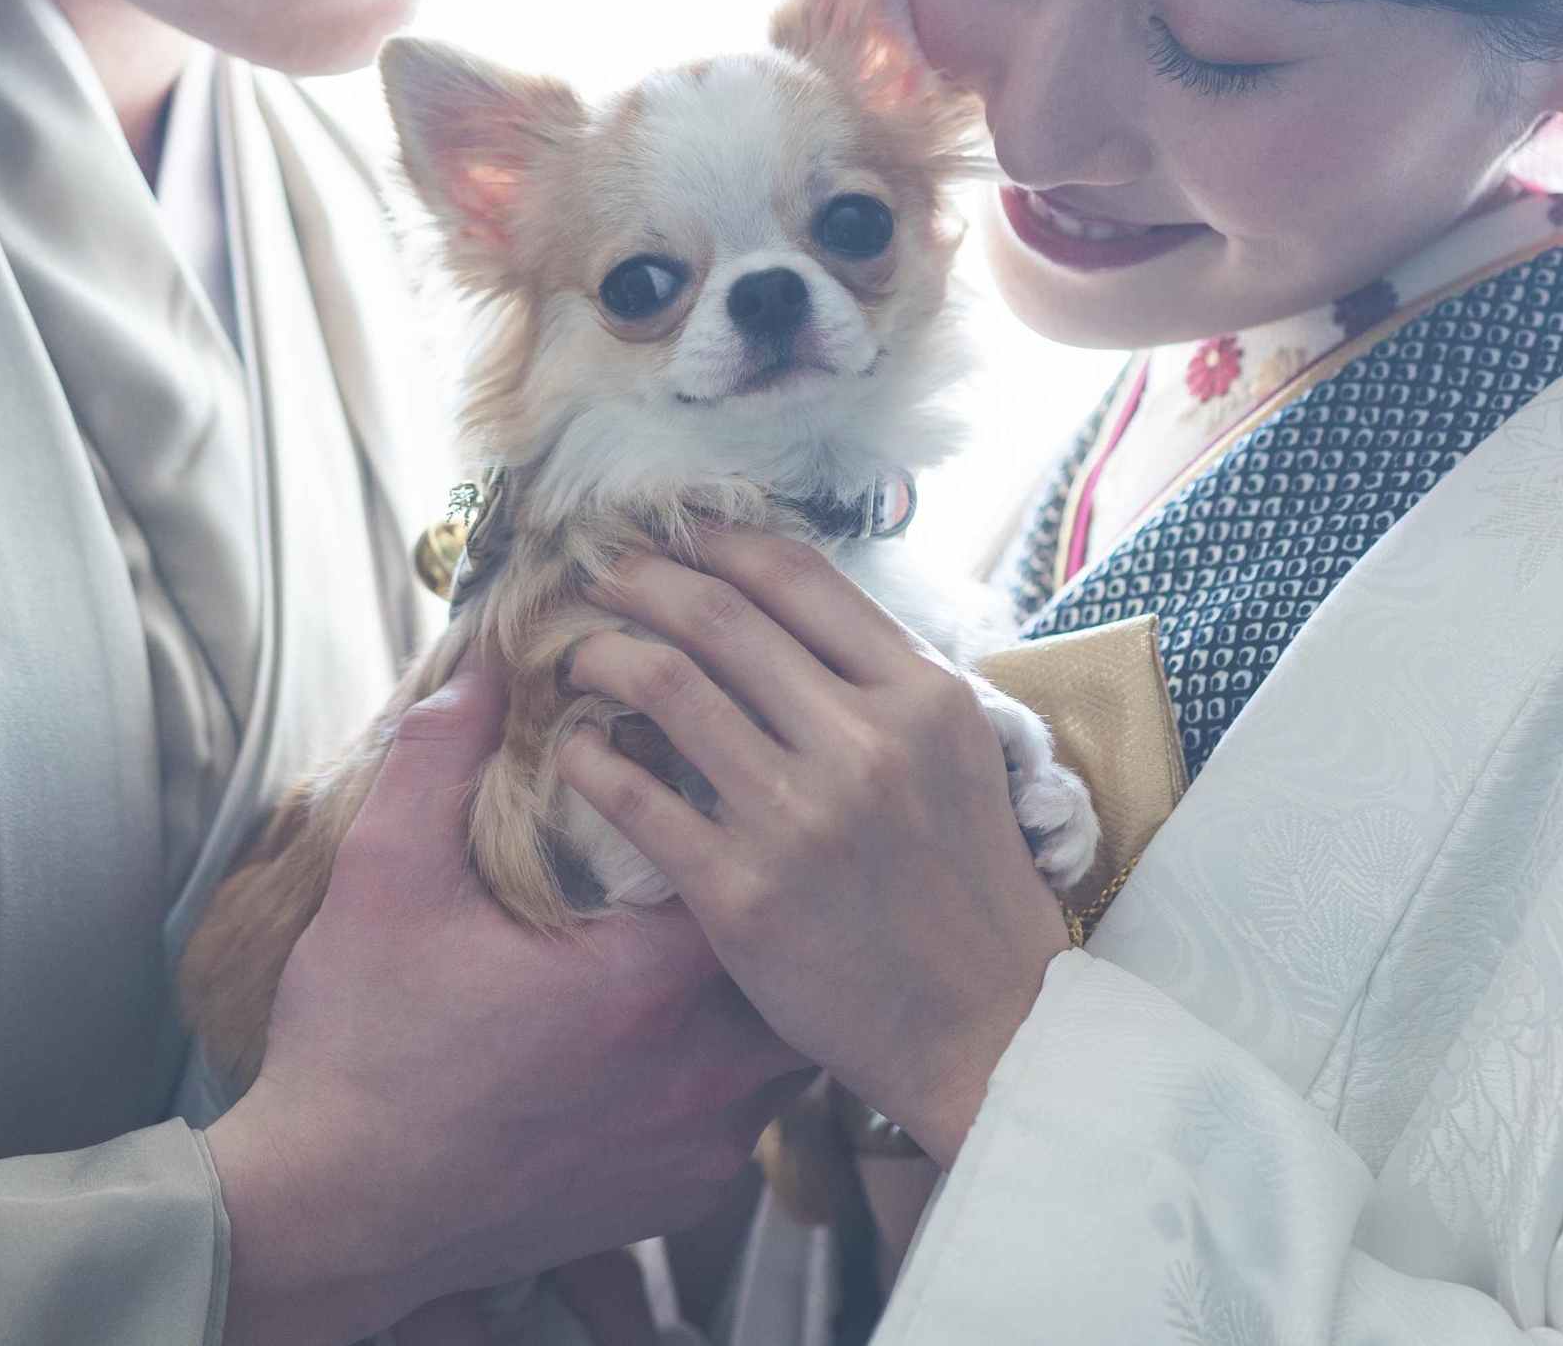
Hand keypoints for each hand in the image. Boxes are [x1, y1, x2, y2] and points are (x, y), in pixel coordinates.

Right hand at [205, 646, 807, 1345]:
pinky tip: (675, 1042)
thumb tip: (487, 670)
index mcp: (645, 984)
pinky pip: (746, 1124)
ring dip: (756, 996)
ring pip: (784, 1051)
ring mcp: (697, 1148)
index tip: (706, 793)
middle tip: (726, 869)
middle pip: (792, 965)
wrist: (335, 1214)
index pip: (752, 869)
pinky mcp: (677, 1201)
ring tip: (708, 950)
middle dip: (772, 911)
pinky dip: (730, 1076)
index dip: (736, 824)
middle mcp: (699, 1074)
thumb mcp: (384, 879)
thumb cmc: (359, 1049)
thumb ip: (440, 760)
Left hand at [559, 532, 1070, 1165]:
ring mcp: (800, 818)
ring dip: (602, 652)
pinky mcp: (743, 894)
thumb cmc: (968, 885)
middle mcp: (864, 743)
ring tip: (578, 652)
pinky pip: (634, 796)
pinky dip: (588, 756)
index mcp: (923, 696)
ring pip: (666, 686)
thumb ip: (883, 678)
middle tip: (597, 574)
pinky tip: (575, 746)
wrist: (987, 1028)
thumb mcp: (959, 752)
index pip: (798, 576)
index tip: (670, 534)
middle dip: (640, 580)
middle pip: (718, 616)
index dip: (716, 539)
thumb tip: (787, 601)